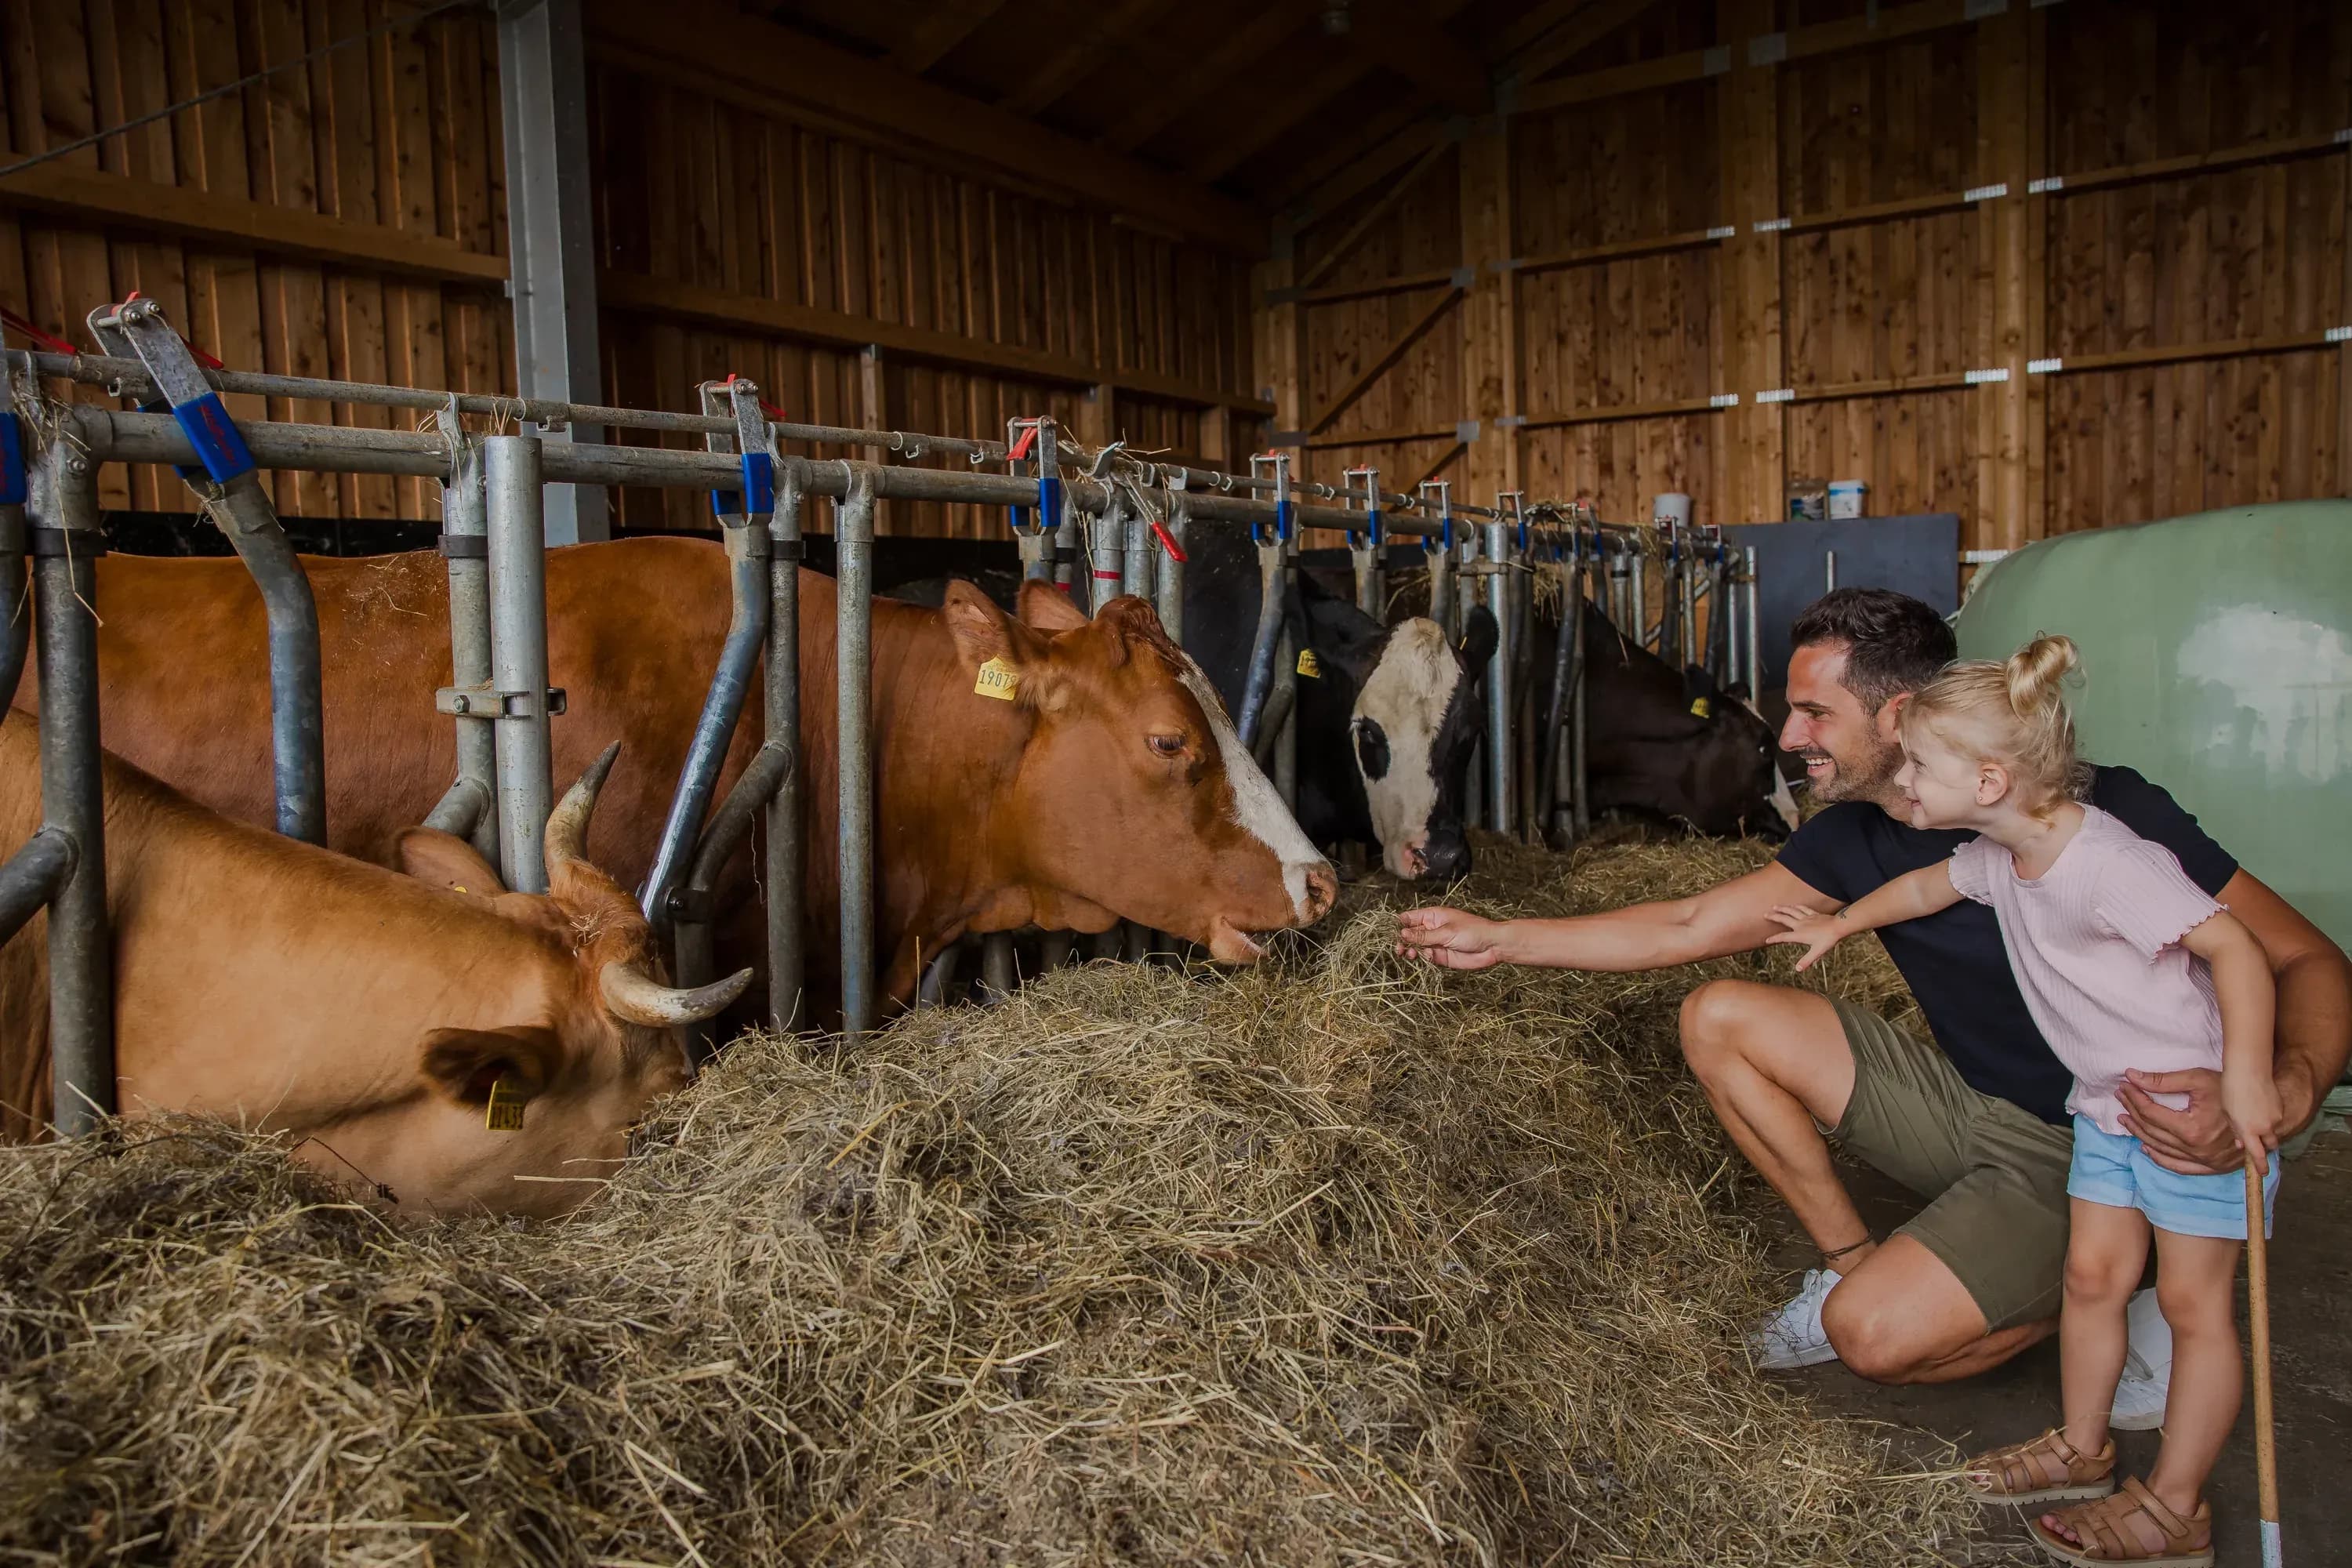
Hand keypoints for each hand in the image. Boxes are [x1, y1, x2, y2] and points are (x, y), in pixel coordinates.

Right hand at [1394, 907, 1505, 970]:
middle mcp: (1431, 929)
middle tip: (1398, 948)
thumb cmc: (1473, 931)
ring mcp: (1435, 943)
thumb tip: (1402, 933)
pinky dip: (1421, 958)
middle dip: (1401, 940)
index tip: (1389, 932)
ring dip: (1409, 950)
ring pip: (1415, 947)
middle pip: (1409, 934)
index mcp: (1432, 916)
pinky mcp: (1440, 956)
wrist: (1492, 946)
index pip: (1409, 918)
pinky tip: (1422, 957)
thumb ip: (1424, 935)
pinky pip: (1425, 957)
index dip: (1398, 924)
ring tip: (1408, 953)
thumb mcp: (1446, 931)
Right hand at [1763, 905, 1844, 971]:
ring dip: (1783, 909)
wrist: (1838, 926)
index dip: (1774, 938)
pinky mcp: (1813, 914)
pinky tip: (1793, 905)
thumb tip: (1797, 969)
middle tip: (1765, 914)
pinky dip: (1796, 906)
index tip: (1766, 940)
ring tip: (1775, 906)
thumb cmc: (1827, 940)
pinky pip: (1803, 908)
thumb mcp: (1816, 952)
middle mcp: (1800, 924)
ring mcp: (1807, 918)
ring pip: (1792, 911)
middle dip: (1774, 917)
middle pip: (1784, 919)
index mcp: (1799, 934)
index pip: (1783, 937)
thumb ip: (1806, 961)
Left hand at [2117, 1067, 2240, 1175]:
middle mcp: (2196, 1149)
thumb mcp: (2198, 1079)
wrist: (2263, 1111)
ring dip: (2140, 1134)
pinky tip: (2147, 1148)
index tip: (2124, 1086)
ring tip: (2125, 1119)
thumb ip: (2163, 1080)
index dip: (2134, 1098)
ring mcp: (2205, 1161)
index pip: (2150, 1113)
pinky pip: (2179, 1167)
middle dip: (2133, 1112)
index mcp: (2192, 1129)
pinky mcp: (2212, 1167)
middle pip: (2152, 1131)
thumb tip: (2131, 1076)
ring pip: (2161, 1150)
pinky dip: (2160, 1158)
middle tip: (2121, 1098)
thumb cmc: (2232, 1091)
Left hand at [2221, 1069, 2283, 1177]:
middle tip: (2257, 1143)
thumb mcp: (2227, 1112)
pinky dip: (2269, 1118)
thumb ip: (2235, 1130)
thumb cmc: (2231, 1089)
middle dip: (2264, 1146)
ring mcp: (2274, 1117)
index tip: (2263, 1173)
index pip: (2257, 1154)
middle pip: (2269, 1145)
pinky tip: (2259, 1106)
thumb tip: (2241, 1144)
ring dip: (2266, 1131)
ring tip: (2254, 1120)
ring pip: (2273, 1131)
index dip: (2261, 1165)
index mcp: (2247, 1130)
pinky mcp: (2280, 1108)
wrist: (2249, 1069)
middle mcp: (2263, 1127)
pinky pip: (2276, 1119)